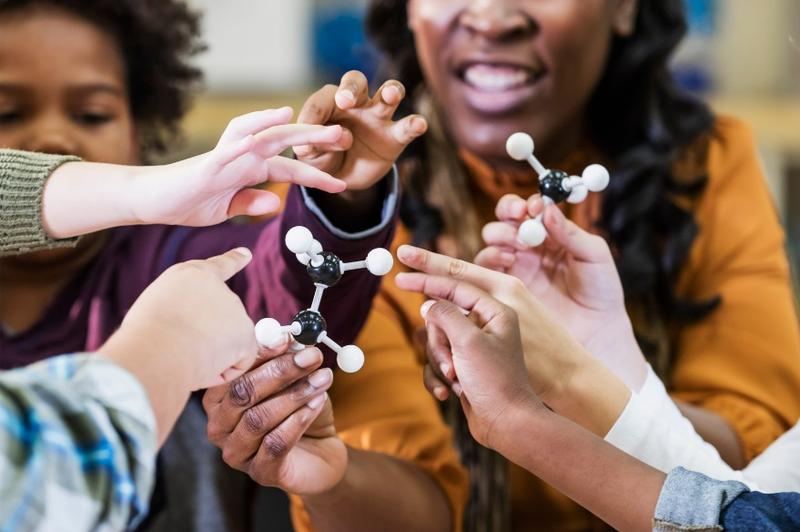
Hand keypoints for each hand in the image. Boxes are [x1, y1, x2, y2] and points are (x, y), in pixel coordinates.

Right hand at [103, 248, 259, 389]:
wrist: (156, 346)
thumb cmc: (144, 334)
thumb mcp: (156, 308)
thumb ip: (181, 310)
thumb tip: (192, 336)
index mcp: (191, 276)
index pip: (218, 267)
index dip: (233, 260)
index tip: (246, 254)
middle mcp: (218, 288)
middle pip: (219, 321)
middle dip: (204, 340)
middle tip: (177, 346)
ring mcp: (235, 309)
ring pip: (226, 345)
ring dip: (208, 356)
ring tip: (185, 353)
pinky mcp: (245, 333)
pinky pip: (238, 362)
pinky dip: (222, 372)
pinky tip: (203, 365)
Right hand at [136, 107, 346, 225]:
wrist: (151, 201)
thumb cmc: (187, 201)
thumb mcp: (226, 210)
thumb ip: (250, 204)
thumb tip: (274, 204)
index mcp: (250, 171)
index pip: (291, 170)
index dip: (317, 176)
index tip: (342, 185)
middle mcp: (243, 158)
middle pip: (283, 143)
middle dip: (313, 140)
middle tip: (344, 136)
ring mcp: (226, 158)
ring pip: (259, 135)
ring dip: (281, 126)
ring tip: (302, 118)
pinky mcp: (207, 165)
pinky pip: (228, 149)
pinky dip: (245, 139)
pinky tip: (263, 132)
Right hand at [203, 343, 346, 494]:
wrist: (321, 450)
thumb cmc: (300, 409)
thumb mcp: (296, 378)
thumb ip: (289, 357)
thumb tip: (292, 335)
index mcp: (219, 398)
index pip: (231, 371)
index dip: (259, 351)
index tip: (289, 337)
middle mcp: (219, 425)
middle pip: (241, 393)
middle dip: (279, 371)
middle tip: (312, 356)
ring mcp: (236, 452)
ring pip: (258, 419)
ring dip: (294, 395)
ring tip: (322, 379)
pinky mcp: (260, 472)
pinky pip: (275, 444)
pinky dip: (298, 420)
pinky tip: (317, 405)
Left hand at [295, 71, 427, 191]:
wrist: (345, 177)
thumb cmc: (324, 157)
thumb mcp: (311, 157)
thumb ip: (310, 148)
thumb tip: (308, 144)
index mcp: (330, 103)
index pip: (323, 100)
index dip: (314, 113)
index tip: (306, 129)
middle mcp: (356, 103)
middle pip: (357, 81)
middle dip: (351, 88)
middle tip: (345, 101)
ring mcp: (379, 117)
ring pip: (388, 93)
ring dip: (391, 91)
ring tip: (390, 96)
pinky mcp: (395, 137)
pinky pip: (408, 126)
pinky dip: (414, 123)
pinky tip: (419, 124)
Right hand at [397, 266, 542, 449]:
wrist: (505, 424)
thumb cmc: (495, 381)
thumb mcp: (468, 341)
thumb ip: (445, 315)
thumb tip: (427, 305)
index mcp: (495, 311)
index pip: (455, 286)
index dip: (427, 281)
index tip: (401, 278)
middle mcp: (485, 325)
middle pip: (441, 318)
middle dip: (438, 343)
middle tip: (450, 363)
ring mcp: (473, 347)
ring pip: (436, 341)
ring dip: (439, 363)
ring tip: (454, 380)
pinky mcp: (463, 366)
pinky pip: (437, 362)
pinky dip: (438, 377)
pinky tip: (447, 392)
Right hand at [477, 195, 646, 389]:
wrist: (597, 331)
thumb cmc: (601, 292)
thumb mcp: (595, 256)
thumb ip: (572, 233)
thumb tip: (547, 209)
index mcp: (549, 234)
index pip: (526, 209)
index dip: (523, 204)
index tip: (531, 207)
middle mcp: (527, 248)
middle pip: (502, 222)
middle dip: (507, 218)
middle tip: (519, 224)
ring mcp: (514, 269)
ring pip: (490, 242)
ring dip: (499, 239)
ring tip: (516, 249)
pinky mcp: (504, 291)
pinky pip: (485, 271)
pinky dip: (490, 260)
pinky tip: (508, 263)